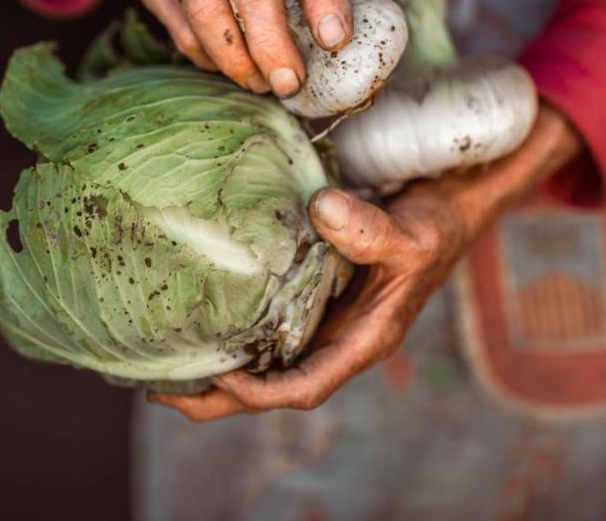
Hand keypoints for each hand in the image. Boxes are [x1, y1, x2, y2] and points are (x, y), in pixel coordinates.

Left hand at [150, 105, 581, 420]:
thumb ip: (371, 229)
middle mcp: (338, 341)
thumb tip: (319, 210)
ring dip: (218, 368)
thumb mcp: (411, 233)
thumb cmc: (435, 227)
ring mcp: (325, 321)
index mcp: (363, 342)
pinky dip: (234, 329)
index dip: (259, 392)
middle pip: (272, 387)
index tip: (217, 376)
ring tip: (163, 364)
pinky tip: (200, 316)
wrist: (446, 207)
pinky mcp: (314, 295)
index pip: (304, 387)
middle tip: (159, 392)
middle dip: (218, 398)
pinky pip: (267, 325)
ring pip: (265, 361)